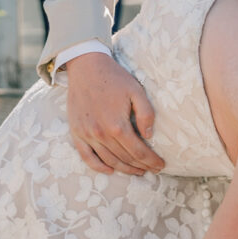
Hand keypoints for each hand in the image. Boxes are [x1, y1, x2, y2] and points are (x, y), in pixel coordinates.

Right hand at [63, 51, 163, 174]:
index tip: (161, 165)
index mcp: (117, 125)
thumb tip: (149, 136)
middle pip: (125, 158)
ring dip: (124, 169)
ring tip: (137, 171)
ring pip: (108, 160)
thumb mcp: (136, 91)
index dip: (151, 161)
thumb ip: (146, 114)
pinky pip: (86, 157)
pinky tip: (110, 170)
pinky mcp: (76, 132)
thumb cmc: (114, 78)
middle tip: (152, 169)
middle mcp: (101, 133)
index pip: (138, 151)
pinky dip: (98, 167)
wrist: (86, 67)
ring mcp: (87, 135)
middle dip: (141, 166)